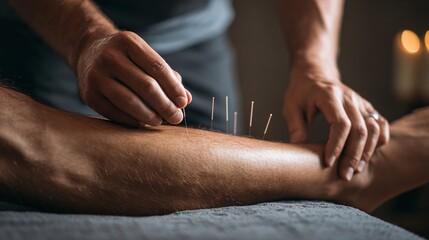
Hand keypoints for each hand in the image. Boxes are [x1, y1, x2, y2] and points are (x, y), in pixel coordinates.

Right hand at [75, 31, 191, 126]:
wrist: (88, 51)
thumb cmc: (127, 57)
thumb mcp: (145, 57)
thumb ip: (168, 76)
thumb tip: (186, 100)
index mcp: (128, 42)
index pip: (157, 67)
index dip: (173, 88)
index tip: (183, 103)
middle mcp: (110, 57)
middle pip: (145, 85)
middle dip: (165, 105)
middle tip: (176, 118)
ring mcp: (96, 76)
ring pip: (129, 101)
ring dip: (149, 115)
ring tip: (160, 121)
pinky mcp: (88, 95)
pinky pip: (114, 113)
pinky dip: (132, 120)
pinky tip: (143, 123)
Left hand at [283, 63, 388, 180]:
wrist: (315, 74)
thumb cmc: (301, 92)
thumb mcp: (291, 107)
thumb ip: (296, 126)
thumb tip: (298, 148)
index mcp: (329, 96)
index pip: (340, 124)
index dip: (336, 145)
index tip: (328, 162)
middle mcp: (349, 98)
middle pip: (360, 129)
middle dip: (353, 155)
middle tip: (345, 175)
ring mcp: (360, 101)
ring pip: (373, 128)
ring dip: (367, 151)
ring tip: (356, 169)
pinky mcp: (366, 106)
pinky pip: (380, 123)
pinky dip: (379, 139)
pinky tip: (370, 154)